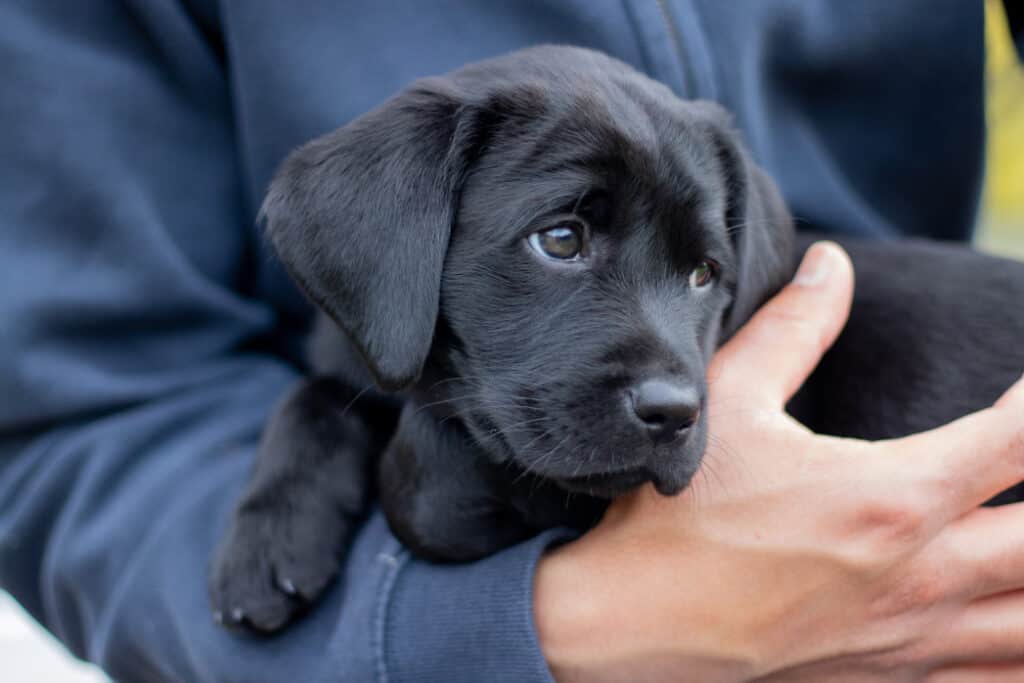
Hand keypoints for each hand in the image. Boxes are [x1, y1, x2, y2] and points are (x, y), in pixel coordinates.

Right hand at [534, 242, 1023, 682]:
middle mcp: (923, 573)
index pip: (1018, 439)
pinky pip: (1001, 677)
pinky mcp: (893, 679)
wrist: (631, 624)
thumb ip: (793, 328)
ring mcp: (915, 638)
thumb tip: (832, 264)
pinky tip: (1013, 616)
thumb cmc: (677, 514)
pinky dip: (1021, 647)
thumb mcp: (729, 402)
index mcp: (892, 495)